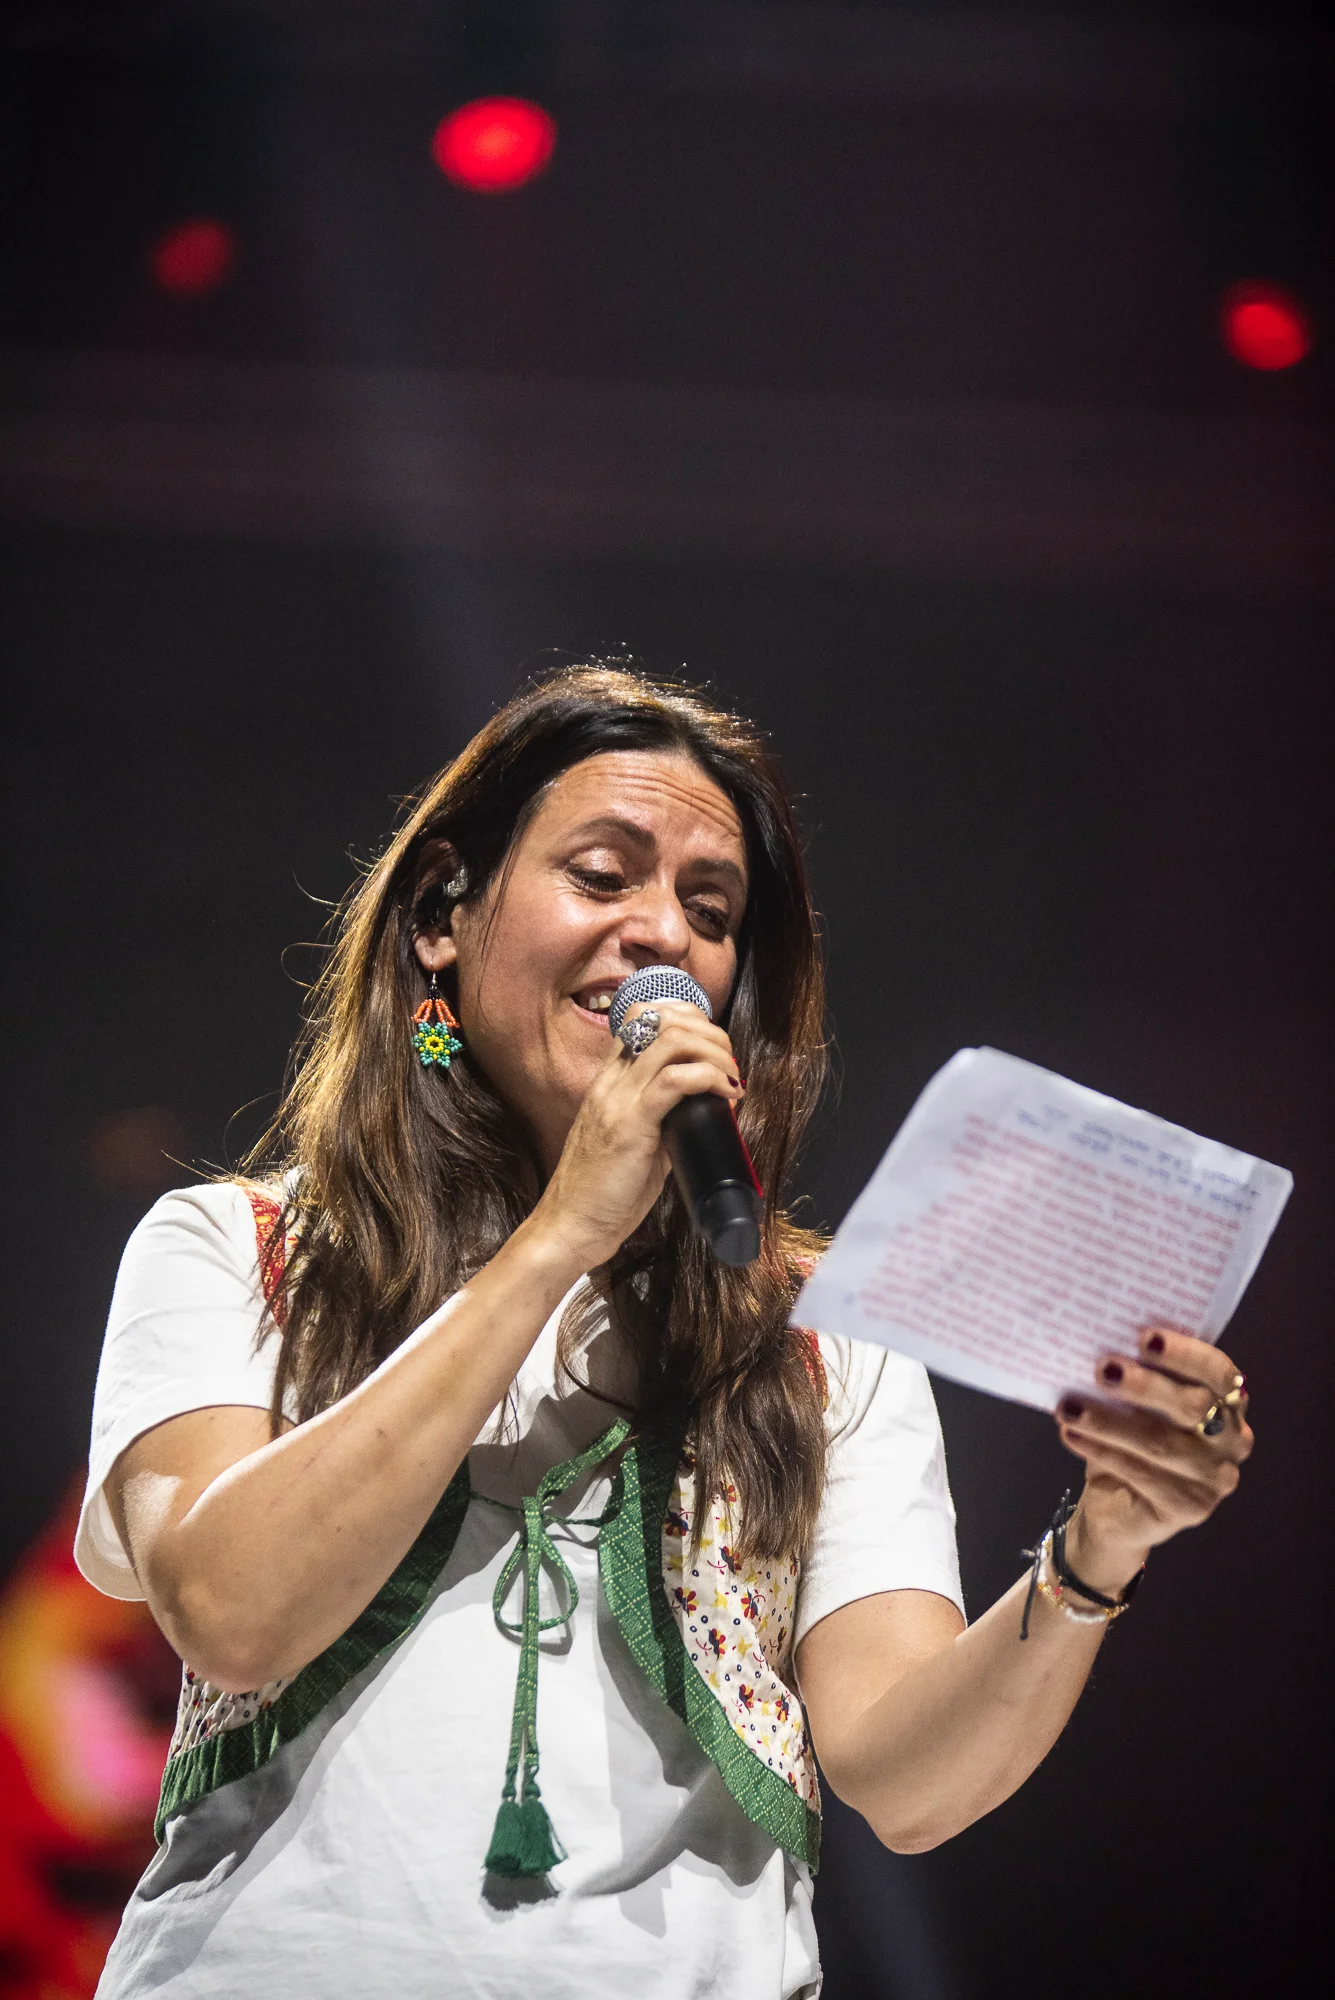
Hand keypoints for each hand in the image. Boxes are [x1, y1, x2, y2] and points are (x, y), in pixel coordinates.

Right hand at [531, 1000, 743, 1270]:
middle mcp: (611, 1082)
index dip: (686, 1019)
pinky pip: (676, 1080)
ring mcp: (618, 1100)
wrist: (571, 1225)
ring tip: (732, 1077)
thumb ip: (662, 1121)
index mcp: (608, 1082)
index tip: (713, 1046)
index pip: (642, 1018)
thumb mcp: (634, 1144)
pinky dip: (710, 1078)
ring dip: (715, 1051)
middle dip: (709, 1031)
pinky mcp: (630, 1124)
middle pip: (663, 1019)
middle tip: (730, 1061)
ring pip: (673, 1040)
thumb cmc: (602, 1193)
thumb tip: (703, 1113)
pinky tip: (727, 1095)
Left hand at [1055, 1327, 1252, 1593]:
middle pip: (1193, 1406)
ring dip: (1109, 1421)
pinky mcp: (1191, 1508)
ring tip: (1069, 1408)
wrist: (1115, 1507)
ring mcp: (1216, 1479)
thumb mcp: (1135, 1404)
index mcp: (1228, 1403)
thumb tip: (1102, 1338)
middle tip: (1101, 1369)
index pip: (1219, 1372)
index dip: (1185, 1353)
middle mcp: (1233, 1440)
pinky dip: (1102, 1450)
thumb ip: (1136, 1374)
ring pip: (1161, 1442)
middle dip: (1144, 1385)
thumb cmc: (1128, 1442)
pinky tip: (1071, 1435)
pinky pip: (1141, 1473)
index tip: (1143, 1337)